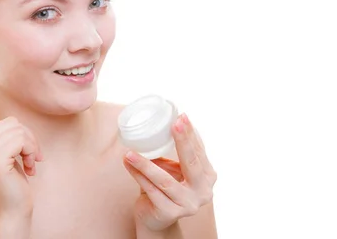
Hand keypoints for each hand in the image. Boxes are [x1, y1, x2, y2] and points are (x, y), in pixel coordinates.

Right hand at [0, 61, 42, 219]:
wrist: (12, 211)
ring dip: (31, 147)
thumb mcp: (8, 153)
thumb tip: (11, 122)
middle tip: (28, 159)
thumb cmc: (13, 182)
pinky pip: (22, 140)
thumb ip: (5, 136)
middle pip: (11, 121)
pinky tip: (28, 168)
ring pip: (18, 130)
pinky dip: (31, 152)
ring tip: (28, 164)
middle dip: (27, 139)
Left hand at [123, 113, 216, 231]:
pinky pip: (151, 191)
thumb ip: (173, 152)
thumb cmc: (165, 188)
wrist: (157, 219)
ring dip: (145, 164)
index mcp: (208, 177)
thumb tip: (163, 122)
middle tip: (173, 124)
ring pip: (164, 180)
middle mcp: (203, 192)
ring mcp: (188, 205)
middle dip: (183, 141)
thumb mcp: (173, 168)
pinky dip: (138, 176)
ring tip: (130, 152)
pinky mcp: (170, 213)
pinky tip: (128, 164)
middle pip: (191, 163)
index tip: (181, 116)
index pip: (199, 151)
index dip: (190, 133)